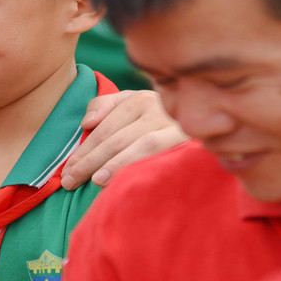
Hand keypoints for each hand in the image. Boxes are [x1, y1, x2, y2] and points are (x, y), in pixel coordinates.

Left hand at [61, 90, 187, 189]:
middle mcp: (159, 108)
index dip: (83, 150)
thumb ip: (107, 106)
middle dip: (90, 160)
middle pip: (117, 137)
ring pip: (141, 145)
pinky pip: (164, 153)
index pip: (105, 128)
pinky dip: (143, 163)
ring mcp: (177, 125)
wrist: (214, 124)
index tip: (66, 170)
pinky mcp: (193, 141)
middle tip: (70, 182)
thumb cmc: (163, 121)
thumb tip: (86, 122)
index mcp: (140, 99)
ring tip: (95, 180)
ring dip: (116, 163)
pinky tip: (128, 178)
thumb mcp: (136, 105)